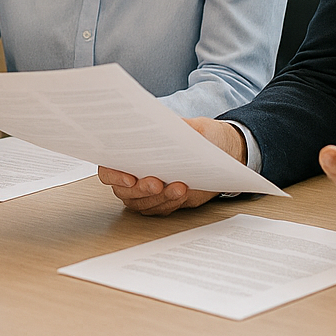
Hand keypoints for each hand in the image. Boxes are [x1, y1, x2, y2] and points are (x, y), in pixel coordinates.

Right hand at [100, 117, 247, 215]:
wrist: (225, 154)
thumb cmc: (206, 136)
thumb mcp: (196, 126)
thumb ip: (182, 127)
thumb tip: (171, 127)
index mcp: (132, 150)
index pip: (109, 168)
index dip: (115, 176)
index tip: (130, 178)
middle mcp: (136, 172)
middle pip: (125, 191)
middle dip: (142, 189)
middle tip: (157, 184)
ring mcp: (149, 190)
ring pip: (143, 203)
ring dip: (160, 198)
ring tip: (178, 188)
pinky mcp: (164, 201)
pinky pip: (161, 209)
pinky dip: (171, 203)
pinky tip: (182, 193)